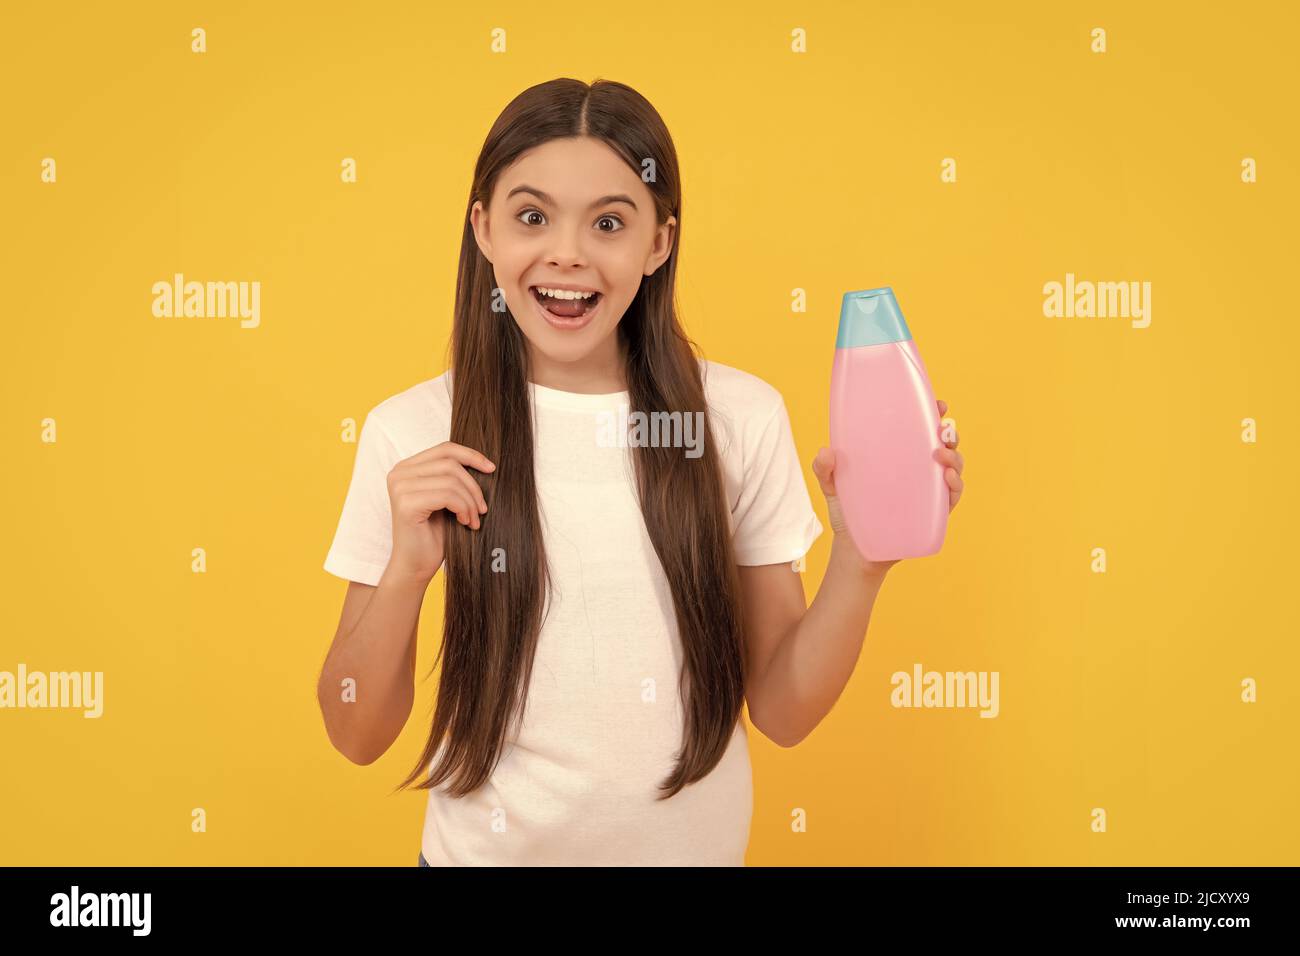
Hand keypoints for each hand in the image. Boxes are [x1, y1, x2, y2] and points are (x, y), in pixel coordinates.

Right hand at [385, 441, 494, 583]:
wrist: (416, 566)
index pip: (445, 449)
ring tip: (473, 519)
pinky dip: (463, 508)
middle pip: (450, 463)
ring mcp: (400, 487)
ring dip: (470, 501)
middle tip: (482, 509)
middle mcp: (399, 473)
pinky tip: (465, 522)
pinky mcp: (406, 503)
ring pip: (451, 480)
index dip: (471, 456)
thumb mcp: (446, 499)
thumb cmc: (433, 535)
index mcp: (406, 468)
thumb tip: (486, 463)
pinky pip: (448, 495)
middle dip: (473, 486)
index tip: (491, 469)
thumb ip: (455, 478)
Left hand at [813, 397, 963, 575]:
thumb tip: (825, 451)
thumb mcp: (832, 486)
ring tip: (940, 454)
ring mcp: (928, 493)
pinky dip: (955, 485)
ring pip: (954, 468)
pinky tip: (948, 477)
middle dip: (949, 433)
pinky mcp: (932, 515)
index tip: (938, 404)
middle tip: (942, 428)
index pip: (921, 431)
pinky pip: (952, 497)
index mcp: (900, 458)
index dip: (933, 415)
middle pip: (944, 446)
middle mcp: (918, 473)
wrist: (854, 552)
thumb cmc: (848, 514)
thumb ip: (824, 469)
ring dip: (954, 457)